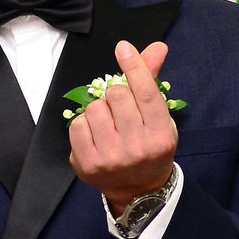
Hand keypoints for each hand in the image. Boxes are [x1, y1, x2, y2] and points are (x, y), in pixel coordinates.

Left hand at [68, 40, 176, 215]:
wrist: (138, 191)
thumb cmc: (149, 145)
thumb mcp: (158, 117)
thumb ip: (152, 81)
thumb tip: (157, 47)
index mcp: (160, 134)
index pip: (146, 93)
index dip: (134, 67)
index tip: (123, 48)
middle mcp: (138, 147)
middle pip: (117, 95)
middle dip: (115, 93)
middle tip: (119, 107)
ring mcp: (112, 157)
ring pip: (94, 107)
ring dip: (98, 109)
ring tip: (108, 123)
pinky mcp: (88, 164)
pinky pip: (77, 124)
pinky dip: (83, 123)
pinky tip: (94, 135)